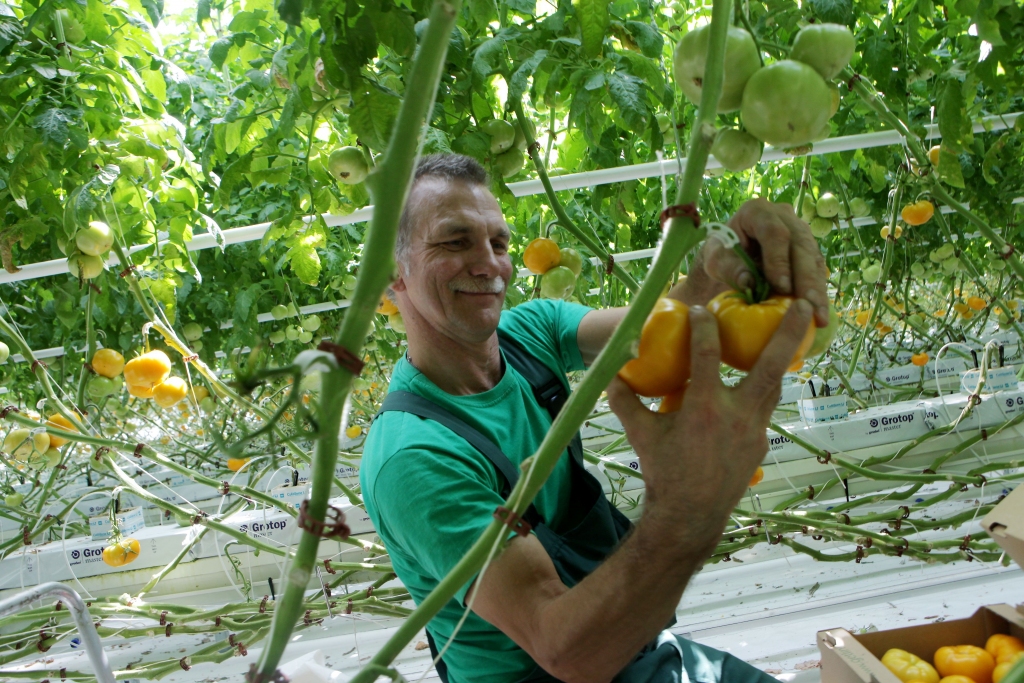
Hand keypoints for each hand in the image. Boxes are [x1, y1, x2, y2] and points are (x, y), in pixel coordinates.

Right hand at [606, 300, 813, 549]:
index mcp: (704, 407)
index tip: (703, 309)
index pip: (707, 354)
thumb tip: (611, 373)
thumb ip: (625, 401)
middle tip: (803, 303)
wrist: (690, 515)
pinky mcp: (760, 443)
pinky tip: (760, 382)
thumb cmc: (662, 472)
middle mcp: (736, 415)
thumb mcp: (639, 434)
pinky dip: (764, 390)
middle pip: (770, 363)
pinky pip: (766, 408)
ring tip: (789, 335)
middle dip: (789, 331)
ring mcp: (754, 430)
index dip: (705, 327)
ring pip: (775, 385)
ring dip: (782, 358)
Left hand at [677, 198, 829, 325]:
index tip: (782, 287)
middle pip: (801, 245)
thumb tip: (750, 283)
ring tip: (819, 316)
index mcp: (757, 211)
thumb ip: (730, 269)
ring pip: (813, 257)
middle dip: (806, 278)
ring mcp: (799, 230)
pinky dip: (817, 291)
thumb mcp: (717, 260)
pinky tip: (819, 313)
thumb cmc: (722, 253)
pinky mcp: (808, 248)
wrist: (730, 251)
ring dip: (817, 289)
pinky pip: (816, 269)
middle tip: (809, 306)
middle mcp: (784, 216)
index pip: (774, 233)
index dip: (780, 260)